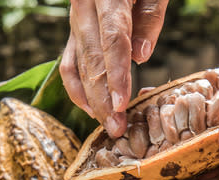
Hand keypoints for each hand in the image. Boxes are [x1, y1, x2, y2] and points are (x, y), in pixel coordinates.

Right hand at [60, 0, 168, 137]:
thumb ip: (148, 15)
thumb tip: (139, 58)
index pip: (112, 39)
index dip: (116, 74)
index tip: (122, 104)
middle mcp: (83, 8)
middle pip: (92, 59)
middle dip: (103, 98)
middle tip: (116, 129)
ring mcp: (75, 20)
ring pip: (78, 65)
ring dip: (92, 100)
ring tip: (108, 126)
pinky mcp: (75, 29)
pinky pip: (69, 62)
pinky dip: (77, 87)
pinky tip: (91, 108)